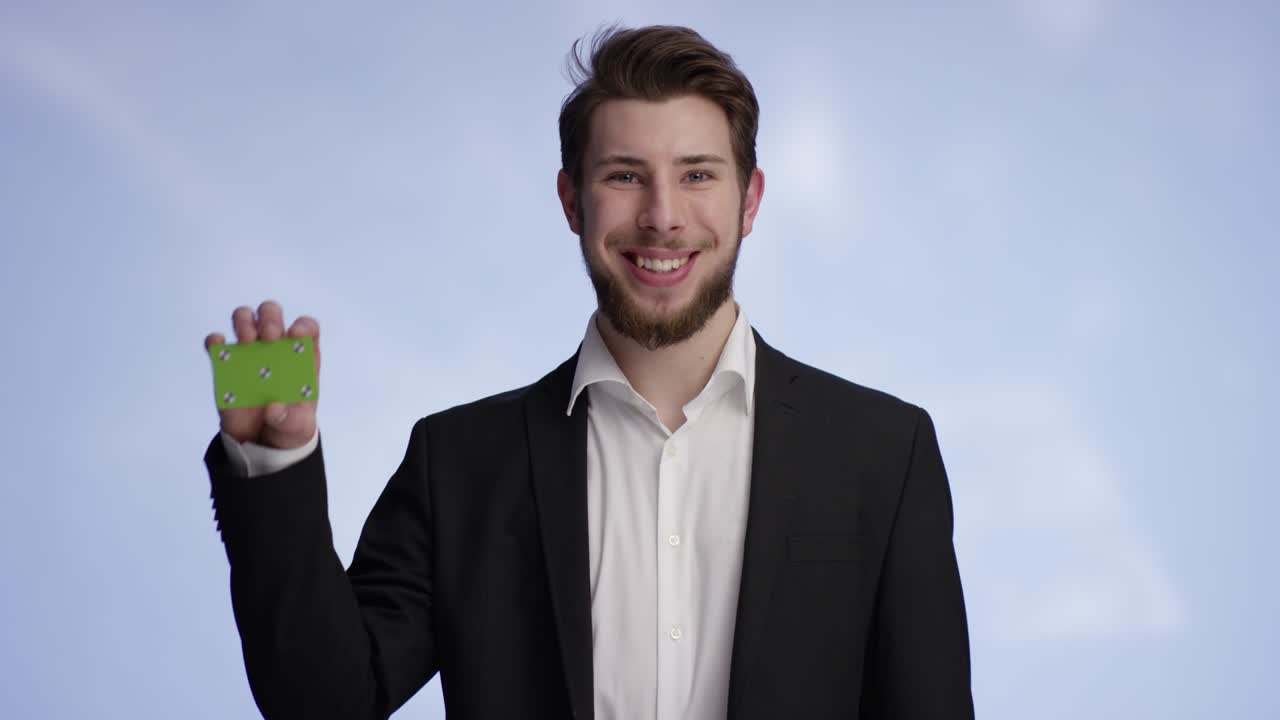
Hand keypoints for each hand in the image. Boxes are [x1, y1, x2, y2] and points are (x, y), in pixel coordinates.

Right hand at [205, 300, 319, 449]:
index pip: (307, 328)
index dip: (303, 326)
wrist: (260, 442)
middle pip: (272, 315)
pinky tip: (219, 345)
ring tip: (247, 340)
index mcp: (302, 357)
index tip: (295, 334)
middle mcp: (276, 347)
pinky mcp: (226, 364)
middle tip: (269, 336)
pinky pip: (216, 344)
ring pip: (245, 319)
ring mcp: (249, 353)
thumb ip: (291, 420)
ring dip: (244, 322)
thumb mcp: (298, 428)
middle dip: (270, 318)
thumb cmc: (288, 426)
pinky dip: (215, 341)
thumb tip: (273, 409)